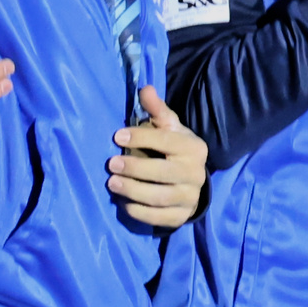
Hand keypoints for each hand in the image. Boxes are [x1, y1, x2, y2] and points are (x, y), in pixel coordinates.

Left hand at [108, 89, 204, 229]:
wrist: (193, 181)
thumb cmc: (175, 149)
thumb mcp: (170, 128)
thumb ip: (157, 110)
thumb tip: (145, 88)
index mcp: (193, 148)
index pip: (167, 142)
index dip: (141, 138)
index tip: (117, 136)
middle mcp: (196, 173)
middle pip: (163, 173)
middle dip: (135, 168)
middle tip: (111, 164)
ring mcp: (190, 197)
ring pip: (160, 197)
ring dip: (133, 191)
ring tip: (112, 183)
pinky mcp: (182, 216)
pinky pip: (160, 218)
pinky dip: (140, 212)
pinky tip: (124, 203)